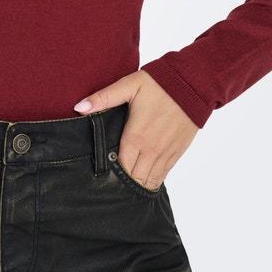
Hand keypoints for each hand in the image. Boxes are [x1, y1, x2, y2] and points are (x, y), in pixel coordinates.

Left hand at [74, 70, 198, 189]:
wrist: (192, 84)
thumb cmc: (159, 84)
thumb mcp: (128, 85)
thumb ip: (103, 98)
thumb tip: (78, 108)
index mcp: (135, 136)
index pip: (119, 167)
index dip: (109, 174)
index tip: (100, 176)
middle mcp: (151, 149)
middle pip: (133, 178)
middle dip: (122, 183)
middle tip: (111, 184)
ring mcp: (165, 153)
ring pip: (149, 180)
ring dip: (138, 183)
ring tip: (126, 187)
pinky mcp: (177, 152)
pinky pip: (163, 175)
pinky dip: (153, 180)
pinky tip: (144, 181)